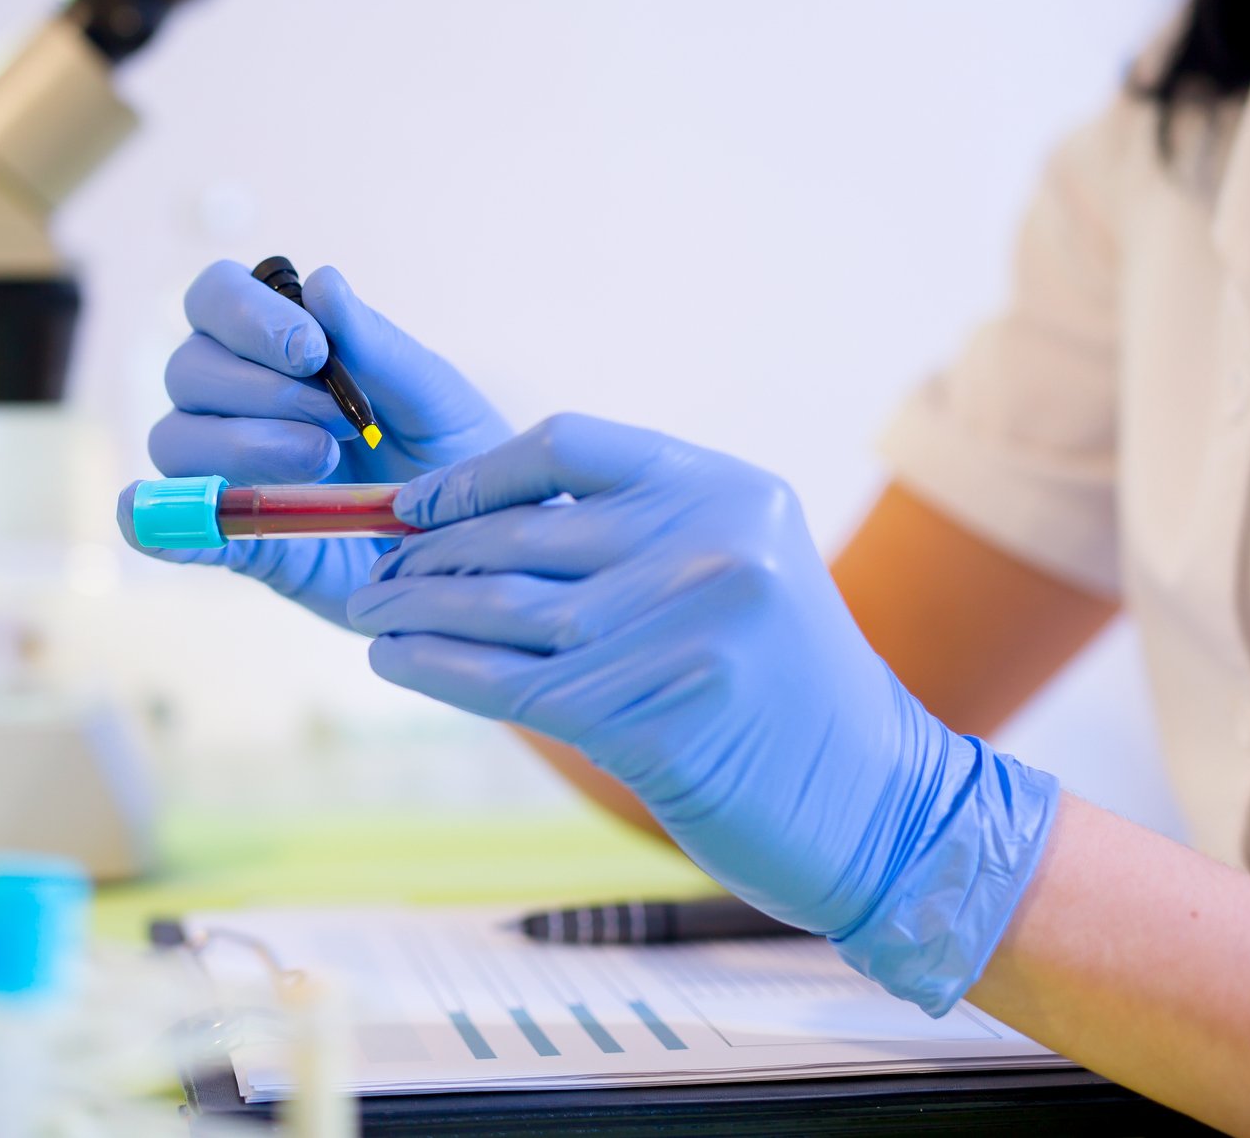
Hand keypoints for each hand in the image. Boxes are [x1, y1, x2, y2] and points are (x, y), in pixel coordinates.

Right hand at [121, 260, 508, 625]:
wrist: (477, 547)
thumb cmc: (456, 455)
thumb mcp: (434, 399)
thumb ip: (377, 347)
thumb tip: (322, 281)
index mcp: (282, 346)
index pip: (216, 299)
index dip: (246, 316)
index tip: (312, 353)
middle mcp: (239, 399)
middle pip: (189, 367)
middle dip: (259, 390)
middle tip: (339, 425)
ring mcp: (230, 469)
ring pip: (175, 438)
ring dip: (240, 445)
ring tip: (322, 466)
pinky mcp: (234, 539)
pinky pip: (170, 525)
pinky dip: (161, 524)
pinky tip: (169, 530)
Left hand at [345, 414, 1058, 1014]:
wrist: (879, 805)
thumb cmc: (786, 693)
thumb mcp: (735, 574)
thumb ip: (633, 538)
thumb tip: (475, 527)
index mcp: (725, 488)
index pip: (567, 444)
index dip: (476, 473)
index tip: (416, 506)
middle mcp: (709, 544)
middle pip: (522, 533)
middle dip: (429, 555)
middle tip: (373, 574)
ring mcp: (685, 629)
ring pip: (505, 609)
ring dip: (417, 611)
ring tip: (370, 616)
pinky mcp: (655, 716)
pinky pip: (510, 684)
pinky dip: (437, 669)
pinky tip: (393, 663)